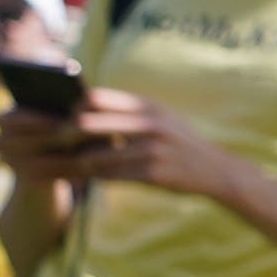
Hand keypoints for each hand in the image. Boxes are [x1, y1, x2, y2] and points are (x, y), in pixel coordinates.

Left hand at [3, 89, 209, 199]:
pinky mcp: (154, 174)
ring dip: (81, 161)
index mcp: (147, 106)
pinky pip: (112, 177)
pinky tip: (94, 178)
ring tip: (74, 163)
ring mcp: (152, 150)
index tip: (67, 118)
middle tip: (58, 143)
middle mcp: (149, 124)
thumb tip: (84, 107)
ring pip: (96, 155)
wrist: (218, 171)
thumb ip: (128, 111)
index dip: (74, 108)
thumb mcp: (161, 118)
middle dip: (67, 134)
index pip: (95, 98)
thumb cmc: (180, 143)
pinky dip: (98, 178)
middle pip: (88, 123)